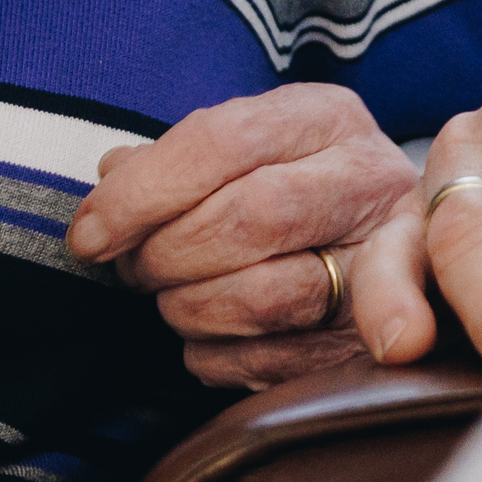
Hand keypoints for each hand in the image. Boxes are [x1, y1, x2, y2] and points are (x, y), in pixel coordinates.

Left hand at [64, 85, 430, 392]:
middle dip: (165, 255)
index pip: (223, 141)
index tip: (87, 237)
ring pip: (261, 298)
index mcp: (327, 117)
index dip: (141, 194)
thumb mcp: (246, 151)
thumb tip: (111, 174)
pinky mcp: (373, 343)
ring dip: (188, 309)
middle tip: (130, 270)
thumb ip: (178, 158)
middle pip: (249, 217)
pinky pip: (267, 363)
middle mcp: (370, 181)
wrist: (394, 253)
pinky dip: (214, 356)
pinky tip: (210, 335)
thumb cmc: (292, 192)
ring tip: (171, 298)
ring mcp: (385, 266)